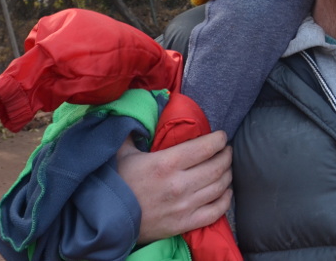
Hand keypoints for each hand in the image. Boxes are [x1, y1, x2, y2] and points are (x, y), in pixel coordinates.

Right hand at [116, 131, 232, 244]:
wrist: (108, 220)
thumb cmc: (117, 183)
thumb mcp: (123, 152)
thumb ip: (134, 131)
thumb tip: (138, 111)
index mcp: (166, 163)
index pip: (205, 147)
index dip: (218, 139)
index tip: (221, 136)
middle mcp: (179, 185)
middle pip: (217, 167)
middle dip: (226, 155)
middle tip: (226, 150)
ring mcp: (184, 206)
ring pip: (219, 187)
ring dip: (228, 175)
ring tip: (226, 167)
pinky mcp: (184, 224)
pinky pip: (215, 212)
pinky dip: (225, 200)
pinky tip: (225, 191)